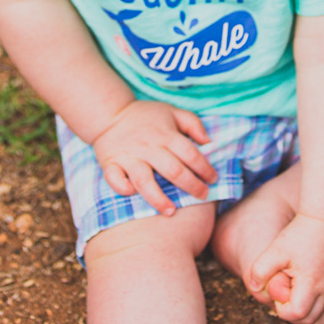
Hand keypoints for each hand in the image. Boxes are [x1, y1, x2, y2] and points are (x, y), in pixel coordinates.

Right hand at [91, 101, 217, 214]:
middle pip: (173, 170)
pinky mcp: (111, 163)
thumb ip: (193, 123)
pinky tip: (133, 194)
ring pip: (144, 181)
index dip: (205, 168)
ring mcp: (129, 156)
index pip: (190, 154)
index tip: (213, 179)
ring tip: (171, 211)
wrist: (110, 113)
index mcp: (165, 134)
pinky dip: (124, 188)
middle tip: (203, 196)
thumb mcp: (172, 112)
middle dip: (191, 186)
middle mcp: (148, 147)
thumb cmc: (146, 116)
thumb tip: (208, 142)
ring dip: (158, 198)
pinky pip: (115, 180)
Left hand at [247, 213, 323, 323]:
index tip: (278, 292)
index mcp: (310, 282)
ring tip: (293, 300)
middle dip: (292, 316)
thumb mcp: (275, 249)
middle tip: (284, 296)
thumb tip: (254, 287)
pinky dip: (317, 313)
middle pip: (310, 322)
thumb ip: (260, 269)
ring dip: (305, 318)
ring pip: (323, 320)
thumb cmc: (299, 234)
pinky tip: (306, 299)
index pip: (296, 313)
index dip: (282, 309)